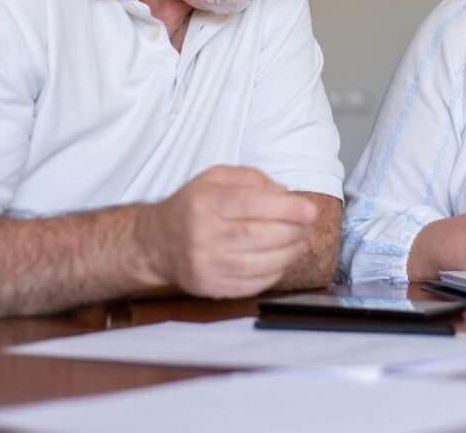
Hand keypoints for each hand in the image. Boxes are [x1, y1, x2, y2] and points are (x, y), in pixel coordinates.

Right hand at [138, 166, 316, 298]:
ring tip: (300, 242)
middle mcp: (202, 235)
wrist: (156, 242)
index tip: (310, 210)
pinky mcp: (209, 287)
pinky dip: (274, 273)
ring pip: (259, 264)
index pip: (250, 204)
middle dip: (292, 231)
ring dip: (289, 254)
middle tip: (307, 226)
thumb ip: (250, 178)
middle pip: (259, 236)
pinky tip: (282, 261)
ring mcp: (205, 265)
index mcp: (204, 202)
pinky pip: (252, 284)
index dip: (285, 209)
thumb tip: (284, 194)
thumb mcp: (214, 178)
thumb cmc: (193, 206)